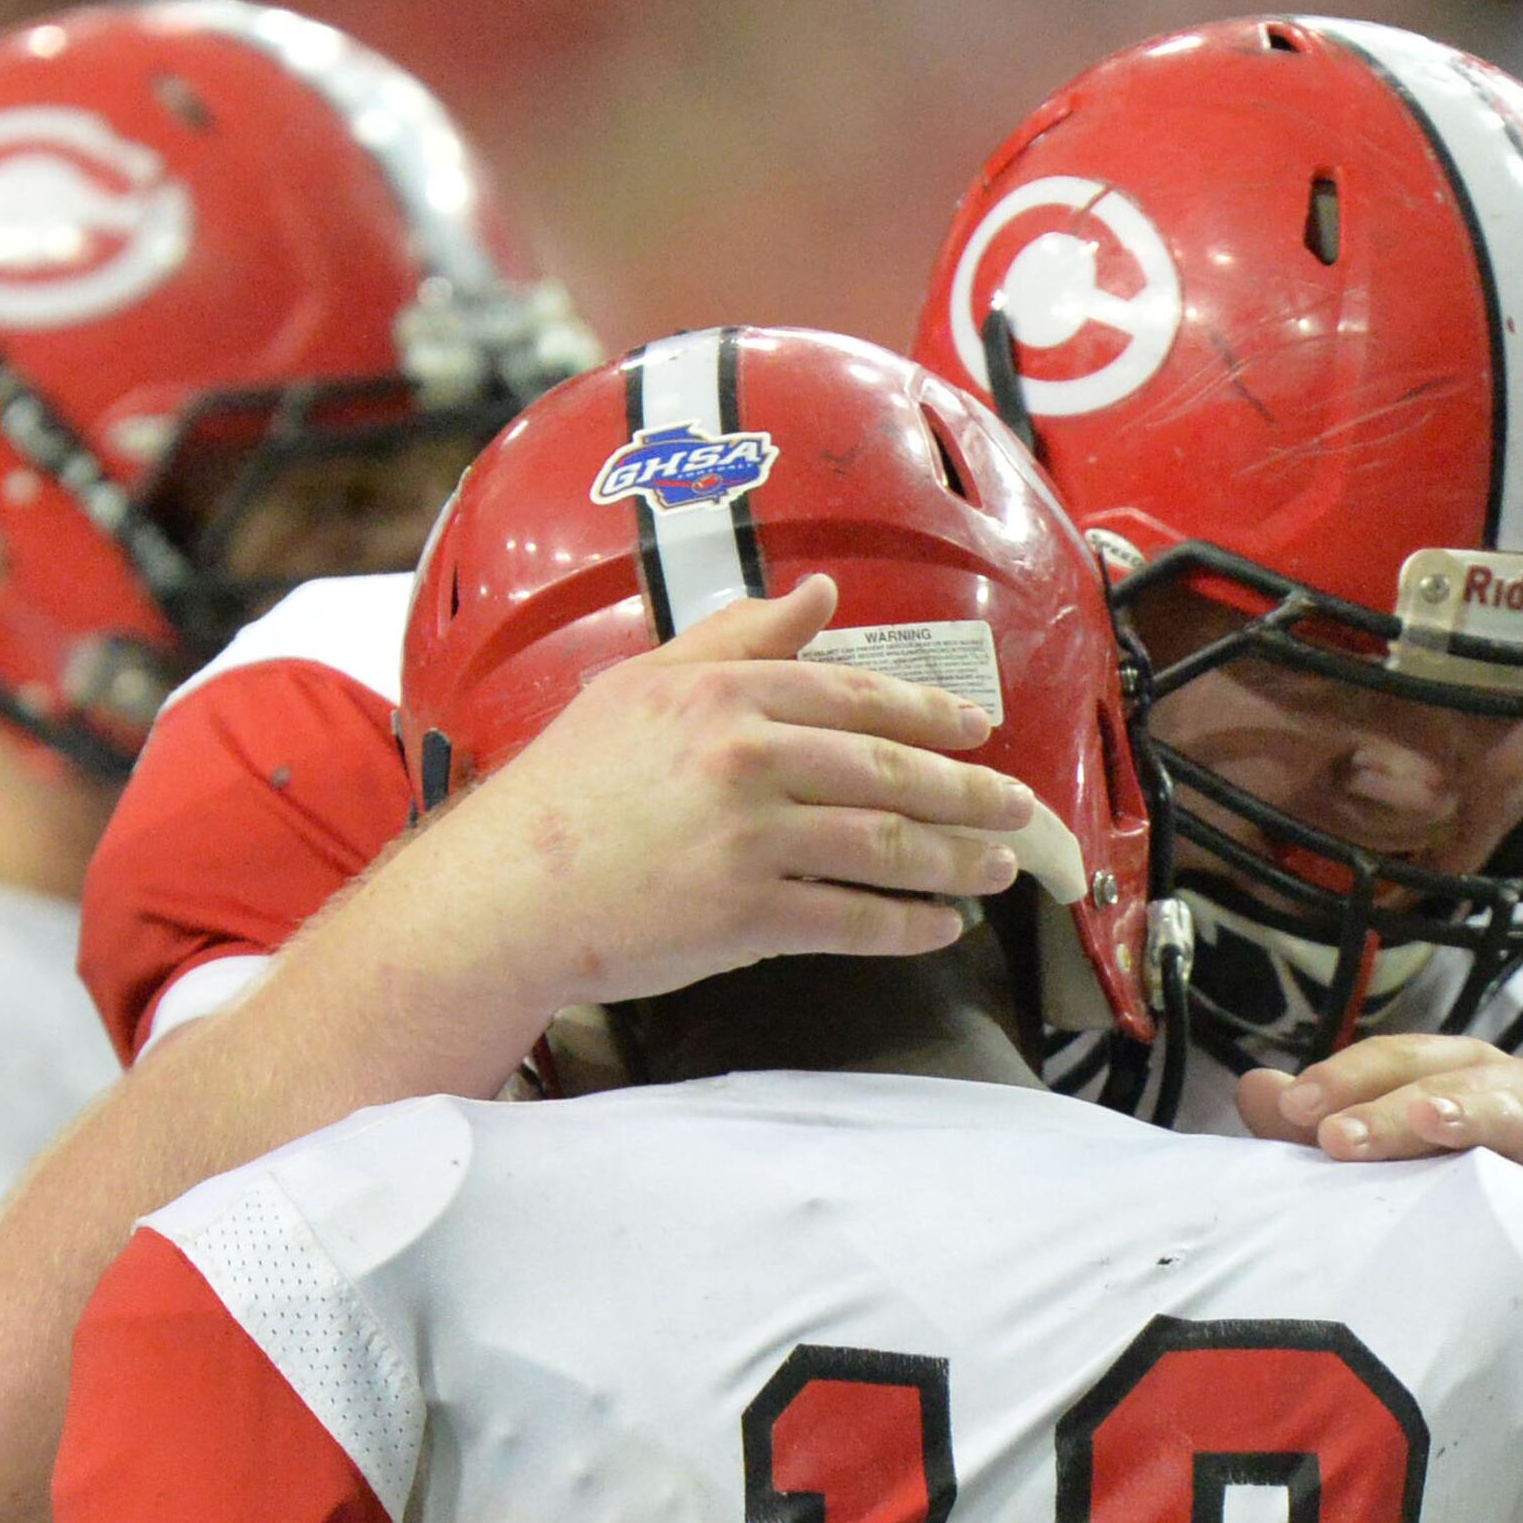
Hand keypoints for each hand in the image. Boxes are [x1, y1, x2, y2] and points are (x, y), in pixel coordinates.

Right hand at [395, 576, 1040, 1010]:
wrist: (506, 890)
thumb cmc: (567, 788)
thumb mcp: (642, 686)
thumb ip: (736, 638)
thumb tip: (819, 595)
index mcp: (727, 692)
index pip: (860, 696)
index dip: (932, 715)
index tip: (979, 730)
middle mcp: (747, 755)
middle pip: (892, 771)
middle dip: (969, 793)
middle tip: (1017, 809)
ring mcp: (749, 837)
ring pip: (885, 847)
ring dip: (954, 861)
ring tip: (994, 871)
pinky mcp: (744, 913)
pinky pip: (851, 918)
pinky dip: (905, 925)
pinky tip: (939, 927)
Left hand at [1232, 1035, 1522, 1269]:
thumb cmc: (1471, 1234)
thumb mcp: (1390, 1188)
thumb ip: (1326, 1139)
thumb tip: (1254, 1090)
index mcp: (1466, 1085)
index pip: (1404, 1061)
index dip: (1349, 1076)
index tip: (1290, 1110)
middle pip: (1463, 1080)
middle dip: (1398, 1103)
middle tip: (1339, 1137)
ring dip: (1486, 1115)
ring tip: (1437, 1125)